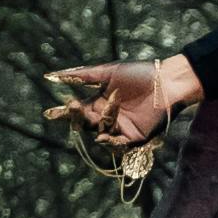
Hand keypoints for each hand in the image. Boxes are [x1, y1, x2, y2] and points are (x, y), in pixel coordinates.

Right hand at [45, 52, 200, 169]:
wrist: (166, 80)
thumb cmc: (139, 73)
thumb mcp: (107, 72)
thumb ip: (82, 76)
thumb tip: (51, 76)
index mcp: (98, 104)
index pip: (77, 112)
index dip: (65, 113)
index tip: (50, 113)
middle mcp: (106, 118)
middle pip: (86, 124)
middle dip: (78, 118)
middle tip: (74, 107)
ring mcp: (120, 129)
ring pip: (100, 134)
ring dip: (97, 125)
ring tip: (99, 112)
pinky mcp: (134, 138)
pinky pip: (119, 145)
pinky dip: (112, 142)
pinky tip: (106, 136)